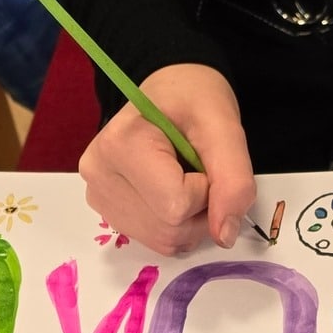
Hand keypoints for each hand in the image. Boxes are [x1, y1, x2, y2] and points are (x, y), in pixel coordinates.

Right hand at [78, 64, 256, 255]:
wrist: (170, 92)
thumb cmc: (192, 98)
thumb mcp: (223, 125)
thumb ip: (233, 179)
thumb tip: (225, 236)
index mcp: (119, 145)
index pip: (176, 206)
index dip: (205, 190)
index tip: (201, 160)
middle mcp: (98, 175)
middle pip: (169, 230)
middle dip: (200, 209)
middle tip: (198, 170)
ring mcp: (98, 197)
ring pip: (164, 241)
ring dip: (190, 220)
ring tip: (184, 178)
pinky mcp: (107, 212)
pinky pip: (155, 240)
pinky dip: (176, 225)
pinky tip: (170, 193)